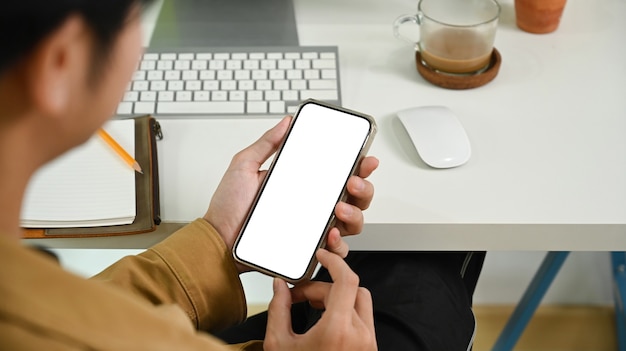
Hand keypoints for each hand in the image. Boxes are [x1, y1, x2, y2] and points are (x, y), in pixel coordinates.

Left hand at [203, 116, 378, 270]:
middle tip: (352, 182)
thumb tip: (286, 122)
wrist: (217, 239)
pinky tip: (329, 235)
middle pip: (356, 198)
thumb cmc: (229, 207)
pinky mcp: (308, 251)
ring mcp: (312, 229)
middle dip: (364, 188)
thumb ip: (267, 143)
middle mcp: (313, 207)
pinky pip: (334, 251)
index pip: (340, 174)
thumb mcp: (245, 166)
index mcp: (304, 185)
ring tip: (339, 209)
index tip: (365, 159)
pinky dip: (339, 245)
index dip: (359, 166)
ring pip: (352, 224)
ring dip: (355, 214)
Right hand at [264, 249, 377, 350]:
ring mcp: (368, 343)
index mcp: (338, 330)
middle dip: (321, 287)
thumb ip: (278, 309)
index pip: (346, 279)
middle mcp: (359, 335)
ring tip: (312, 307)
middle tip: (298, 295)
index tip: (321, 255)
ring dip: (336, 298)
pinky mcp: (369, 350)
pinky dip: (344, 312)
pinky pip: (362, 319)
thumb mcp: (279, 345)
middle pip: (348, 289)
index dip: (334, 261)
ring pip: (359, 302)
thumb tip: (280, 287)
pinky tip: (324, 322)